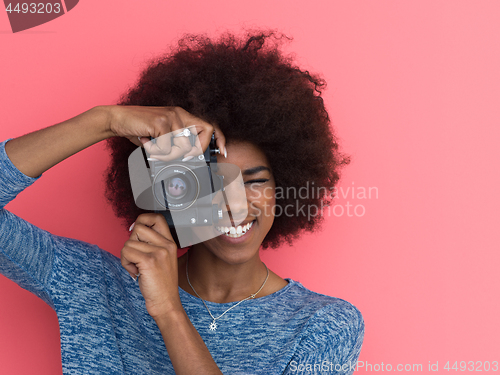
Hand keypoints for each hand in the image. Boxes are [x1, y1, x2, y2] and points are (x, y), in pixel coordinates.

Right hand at [104, 105, 225, 159]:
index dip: (219, 138)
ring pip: (183, 146)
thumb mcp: (162, 136)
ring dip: (169, 155)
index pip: (208, 126)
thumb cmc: (139, 129)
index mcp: (182, 116)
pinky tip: (147, 143)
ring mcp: (170, 117)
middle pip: (201, 137)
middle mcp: (179, 114)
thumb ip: (175, 143)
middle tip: (179, 157)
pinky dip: (157, 152)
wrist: (117, 119)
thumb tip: (187, 158)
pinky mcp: (160, 122)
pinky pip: (168, 147)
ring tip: (154, 149)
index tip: (223, 150)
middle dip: (193, 152)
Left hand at [121, 213, 181, 318]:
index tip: (135, 230)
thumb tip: (133, 229)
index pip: (157, 218)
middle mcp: (166, 245)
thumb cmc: (161, 283)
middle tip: (136, 256)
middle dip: (131, 241)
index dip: (143, 219)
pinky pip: (126, 252)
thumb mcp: (162, 258)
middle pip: (138, 228)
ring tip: (136, 267)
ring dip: (127, 256)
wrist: (166, 302)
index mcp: (170, 243)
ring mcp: (159, 252)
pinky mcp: (149, 261)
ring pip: (129, 242)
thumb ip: (152, 244)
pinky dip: (125, 264)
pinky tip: (134, 272)